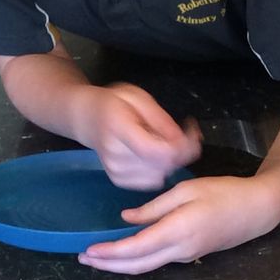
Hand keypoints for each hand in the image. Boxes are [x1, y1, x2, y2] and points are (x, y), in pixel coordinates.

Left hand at [77, 175, 279, 274]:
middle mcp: (179, 250)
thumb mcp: (187, 190)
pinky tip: (125, 252)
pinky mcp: (190, 254)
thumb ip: (155, 207)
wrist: (257, 211)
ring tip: (98, 258)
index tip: (88, 251)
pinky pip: (157, 261)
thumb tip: (127, 219)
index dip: (109, 253)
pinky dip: (136, 260)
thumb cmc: (225, 193)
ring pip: (146, 267)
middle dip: (108, 265)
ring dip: (120, 265)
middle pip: (137, 265)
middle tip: (84, 259)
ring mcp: (186, 256)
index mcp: (177, 231)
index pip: (135, 249)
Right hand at [80, 83, 201, 189]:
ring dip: (172, 162)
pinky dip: (161, 170)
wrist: (87, 119)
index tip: (192, 133)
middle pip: (161, 165)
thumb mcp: (138, 98)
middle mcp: (114, 155)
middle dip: (182, 152)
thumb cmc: (115, 103)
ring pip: (160, 175)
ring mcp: (115, 171)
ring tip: (168, 141)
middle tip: (187, 134)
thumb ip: (161, 120)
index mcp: (117, 128)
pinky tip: (157, 154)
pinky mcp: (119, 181)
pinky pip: (152, 181)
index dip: (180, 147)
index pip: (154, 151)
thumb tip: (182, 141)